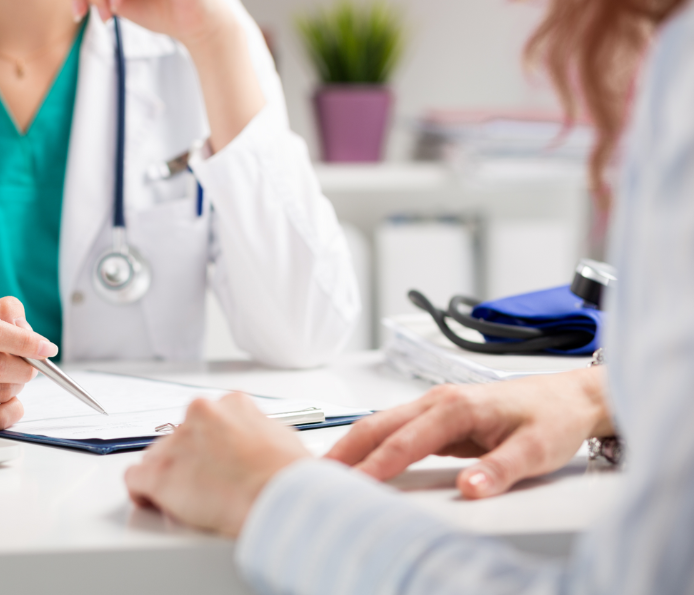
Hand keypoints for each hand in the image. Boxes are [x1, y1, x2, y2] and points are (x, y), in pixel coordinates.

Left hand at [125, 393, 310, 536]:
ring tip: (189, 501)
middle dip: (189, 460)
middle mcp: (200, 414)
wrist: (279, 499)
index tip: (215, 462)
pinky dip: (143, 492)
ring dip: (169, 476)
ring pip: (157, 457)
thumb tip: (261, 443)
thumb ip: (261, 432)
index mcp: (232, 404)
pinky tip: (155, 502)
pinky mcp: (160, 473)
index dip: (210, 446)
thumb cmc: (287, 477)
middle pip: (180, 437)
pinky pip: (136, 478)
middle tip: (206, 485)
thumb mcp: (284, 438)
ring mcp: (178, 442)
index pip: (207, 420)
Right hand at [325, 367, 613, 498]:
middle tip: (316, 474)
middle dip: (346, 449)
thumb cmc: (552, 418)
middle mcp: (438, 401)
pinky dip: (371, 444)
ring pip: (381, 423)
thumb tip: (469, 489)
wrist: (570, 397)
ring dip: (353, 445)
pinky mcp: (438, 417)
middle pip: (378, 424)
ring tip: (327, 469)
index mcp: (455, 406)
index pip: (404, 440)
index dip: (376, 465)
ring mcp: (435, 406)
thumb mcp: (535, 450)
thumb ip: (499, 470)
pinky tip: (360, 460)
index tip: (352, 484)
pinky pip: (395, 430)